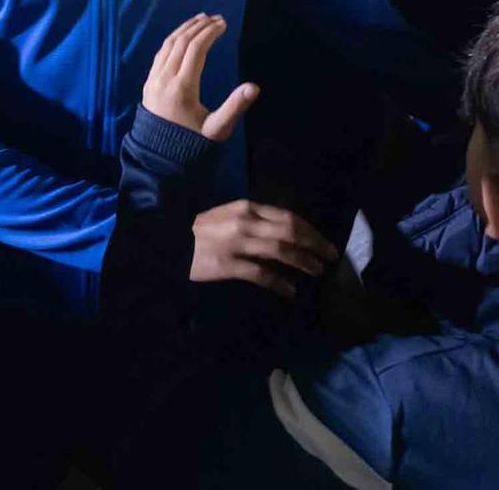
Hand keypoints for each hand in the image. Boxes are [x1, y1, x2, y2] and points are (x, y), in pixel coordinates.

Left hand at [142, 14, 257, 142]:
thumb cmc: (190, 144)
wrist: (158, 158)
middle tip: (216, 18)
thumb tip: (254, 87)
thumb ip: (235, 107)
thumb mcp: (216, 129)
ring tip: (200, 20)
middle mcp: (165, 78)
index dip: (210, 33)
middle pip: (181, 43)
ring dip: (185, 29)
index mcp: (182, 87)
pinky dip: (173, 40)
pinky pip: (160, 54)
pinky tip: (182, 37)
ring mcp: (153, 80)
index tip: (223, 24)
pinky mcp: (148, 83)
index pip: (196, 50)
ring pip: (168, 45)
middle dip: (199, 27)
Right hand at [190, 200, 338, 297]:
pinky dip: (279, 283)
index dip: (310, 230)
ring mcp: (236, 243)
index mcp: (246, 207)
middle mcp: (245, 222)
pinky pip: (260, 274)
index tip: (323, 241)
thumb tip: (283, 233)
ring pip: (280, 250)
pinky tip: (290, 291)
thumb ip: (253, 220)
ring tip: (317, 271)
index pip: (287, 216)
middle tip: (330, 257)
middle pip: (289, 231)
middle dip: (314, 244)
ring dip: (303, 262)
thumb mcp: (228, 216)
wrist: (168, 241)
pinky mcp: (227, 264)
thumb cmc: (199, 230)